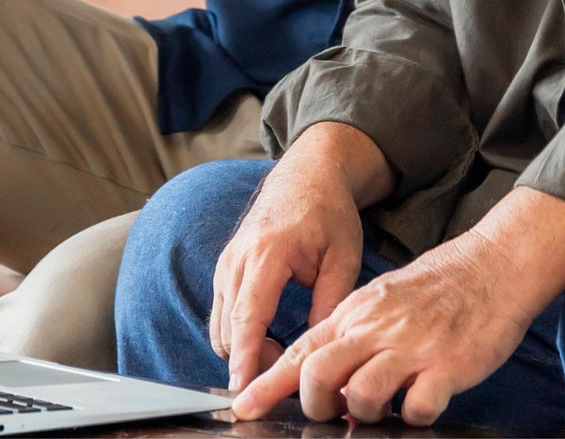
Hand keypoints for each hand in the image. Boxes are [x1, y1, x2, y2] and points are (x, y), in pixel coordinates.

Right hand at [209, 128, 378, 392]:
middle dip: (251, 359)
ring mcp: (226, 262)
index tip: (243, 387)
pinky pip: (220, 312)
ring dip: (243, 348)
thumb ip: (330, 304)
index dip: (246, 355)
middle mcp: (237, 258)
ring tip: (281, 350)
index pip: (249, 315)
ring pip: (220, 324)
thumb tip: (321, 351)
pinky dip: (238, 333)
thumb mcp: (343, 258)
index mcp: (268, 253)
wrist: (306, 176)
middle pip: (229, 327)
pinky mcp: (224, 268)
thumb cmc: (329, 213)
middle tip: (288, 371)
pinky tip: (267, 335)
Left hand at [233, 236, 526, 423]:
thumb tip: (326, 379)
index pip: (298, 351)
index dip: (266, 383)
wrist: (492, 266)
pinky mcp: (446, 366)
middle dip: (315, 407)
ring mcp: (411, 348)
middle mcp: (376, 329)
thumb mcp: (381, 301)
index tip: (242, 406)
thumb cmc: (438, 288)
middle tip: (333, 415)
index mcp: (355, 313)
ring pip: (359, 395)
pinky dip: (416, 416)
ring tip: (386, 407)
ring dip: (366, 414)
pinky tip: (425, 403)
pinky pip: (417, 409)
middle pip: (317, 374)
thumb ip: (353, 337)